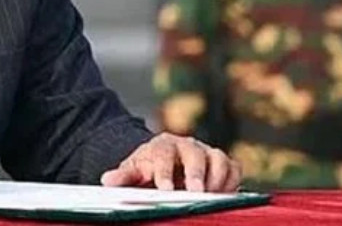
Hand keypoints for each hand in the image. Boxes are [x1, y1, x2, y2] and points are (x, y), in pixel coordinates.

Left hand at [100, 133, 241, 191]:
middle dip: (196, 173)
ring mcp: (207, 153)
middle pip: (195, 154)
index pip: (163, 154)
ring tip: (211, 197)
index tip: (165, 188)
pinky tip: (225, 196)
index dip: (165, 171)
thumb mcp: (134, 171)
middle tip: (196, 193)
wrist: (166, 162)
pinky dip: (232, 181)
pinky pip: (234, 168)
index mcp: (162, 145)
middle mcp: (187, 146)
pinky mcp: (223, 163)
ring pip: (218, 159)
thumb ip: (123, 176)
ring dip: (217, 178)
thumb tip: (107, 181)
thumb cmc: (149, 169)